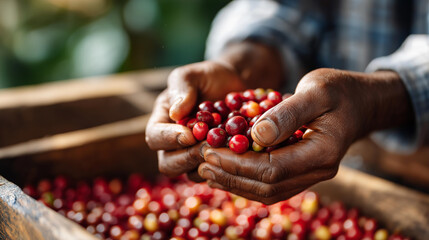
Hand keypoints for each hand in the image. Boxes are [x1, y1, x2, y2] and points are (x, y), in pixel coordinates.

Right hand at [145, 61, 245, 180]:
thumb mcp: (192, 75)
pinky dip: (225, 167)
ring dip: (207, 164)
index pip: (154, 137)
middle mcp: (173, 142)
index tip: (190, 135)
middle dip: (188, 157)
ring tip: (226, 149)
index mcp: (162, 120)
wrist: (235, 84)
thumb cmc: (209, 77)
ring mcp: (193, 155)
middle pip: (168, 163)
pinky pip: (214, 174)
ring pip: (191, 173)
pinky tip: (238, 154)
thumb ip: (182, 89)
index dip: (169, 139)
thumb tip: (175, 114)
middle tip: (209, 146)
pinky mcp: (213, 162)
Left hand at [198, 68, 412, 203]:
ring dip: (235, 182)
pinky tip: (226, 170)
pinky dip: (246, 180)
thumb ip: (286, 113)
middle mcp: (319, 171)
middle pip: (267, 186)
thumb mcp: (315, 90)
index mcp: (323, 152)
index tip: (210, 151)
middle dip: (231, 175)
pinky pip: (271, 185)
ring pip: (268, 191)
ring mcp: (311, 175)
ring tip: (207, 169)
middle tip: (202, 162)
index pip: (273, 169)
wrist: (359, 102)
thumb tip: (254, 136)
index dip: (238, 163)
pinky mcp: (302, 172)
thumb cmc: (339, 90)